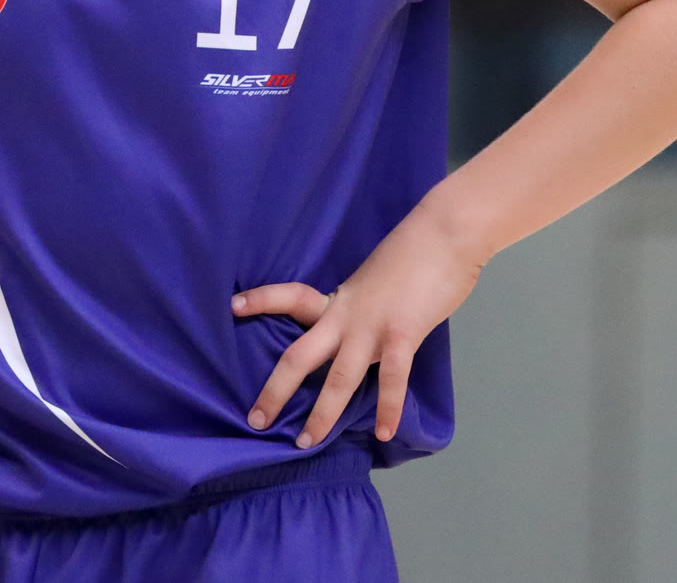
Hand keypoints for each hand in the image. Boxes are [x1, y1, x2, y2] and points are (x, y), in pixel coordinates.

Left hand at [233, 211, 484, 447]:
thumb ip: (364, 308)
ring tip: (305, 442)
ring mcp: (371, 327)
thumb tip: (364, 327)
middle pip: (298, 355)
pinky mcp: (402, 334)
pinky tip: (385, 433)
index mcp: (338, 299)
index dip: (261, 301)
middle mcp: (345, 315)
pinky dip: (388, 408)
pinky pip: (392, 379)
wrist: (444, 233)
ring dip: (321, 414)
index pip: (291, 297)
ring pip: (338, 378)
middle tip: (255, 420)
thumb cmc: (414, 253)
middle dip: (275, 390)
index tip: (232, 306)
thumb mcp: (375, 280)